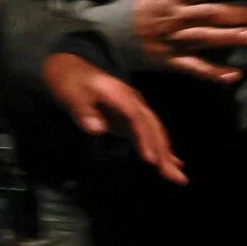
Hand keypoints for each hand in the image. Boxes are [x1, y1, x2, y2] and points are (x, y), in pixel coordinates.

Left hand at [40, 52, 187, 184]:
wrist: (71, 68)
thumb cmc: (69, 81)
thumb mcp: (69, 93)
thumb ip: (81, 110)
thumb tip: (96, 129)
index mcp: (119, 94)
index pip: (136, 118)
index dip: (145, 138)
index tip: (151, 160)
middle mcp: (133, 101)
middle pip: (152, 127)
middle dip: (164, 151)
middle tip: (175, 176)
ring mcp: (134, 110)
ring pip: (154, 132)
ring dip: (166, 154)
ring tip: (178, 177)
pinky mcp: (130, 120)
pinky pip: (149, 135)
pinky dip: (160, 149)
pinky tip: (171, 163)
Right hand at [130, 0, 246, 83]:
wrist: (110, 34)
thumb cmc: (137, 8)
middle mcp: (174, 16)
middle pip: (211, 13)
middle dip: (239, 14)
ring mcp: (173, 40)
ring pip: (207, 38)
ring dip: (233, 37)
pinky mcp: (171, 61)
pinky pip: (195, 68)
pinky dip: (215, 73)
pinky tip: (234, 75)